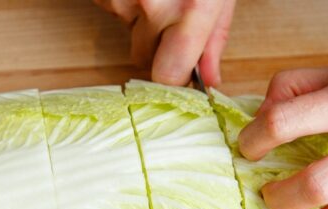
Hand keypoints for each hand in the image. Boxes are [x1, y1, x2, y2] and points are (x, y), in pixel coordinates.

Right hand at [94, 0, 234, 85]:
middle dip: (154, 45)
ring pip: (127, 34)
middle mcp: (155, 6)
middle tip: (169, 15)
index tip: (179, 73)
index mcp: (192, 8)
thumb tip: (209, 81)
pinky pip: (113, 12)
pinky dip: (124, 3)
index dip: (173, 77)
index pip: (169, 76)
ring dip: (139, 21)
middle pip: (143, 58)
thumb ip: (214, 38)